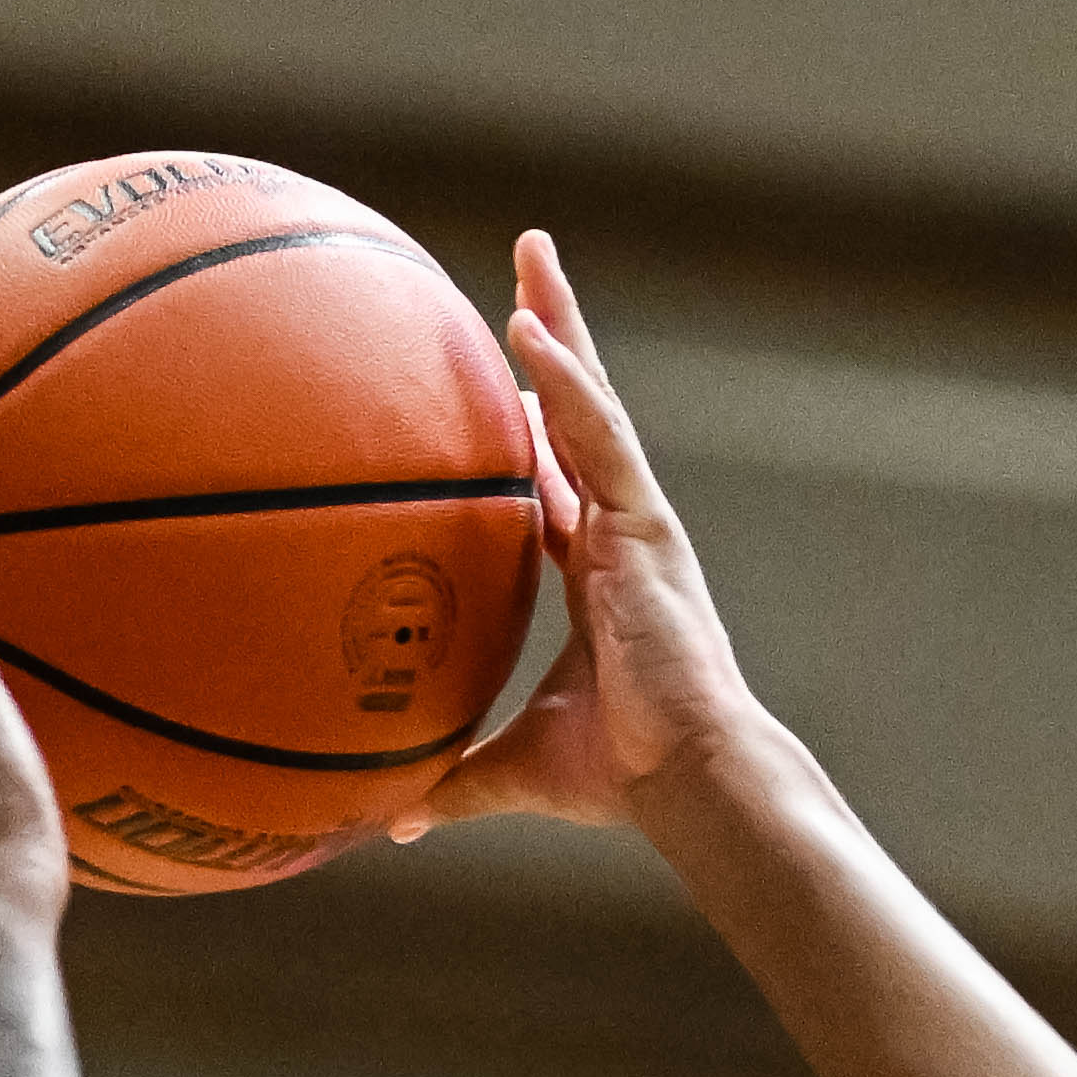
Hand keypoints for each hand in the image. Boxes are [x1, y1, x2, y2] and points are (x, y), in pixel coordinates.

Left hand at [407, 231, 780, 839]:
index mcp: (597, 572)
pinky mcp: (649, 525)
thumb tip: (390, 823)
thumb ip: (454, 781)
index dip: (535, 427)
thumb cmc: (622, 777)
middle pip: (580, 414)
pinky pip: (602, 436)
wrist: (686, 781)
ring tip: (530, 253)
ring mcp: (638, 521)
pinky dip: (568, 381)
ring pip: (594, 403)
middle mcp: (620, 532)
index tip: (503, 386)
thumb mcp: (514, 767)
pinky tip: (530, 330)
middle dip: (555, 340)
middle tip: (524, 271)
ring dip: (559, 325)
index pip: (559, 479)